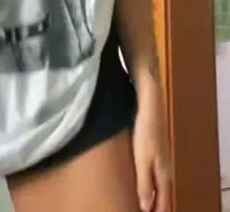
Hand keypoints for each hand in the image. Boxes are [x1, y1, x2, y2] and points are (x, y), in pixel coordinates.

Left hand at [132, 86, 171, 211]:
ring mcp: (163, 157)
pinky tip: (145, 178)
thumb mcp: (142, 162)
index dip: (157, 210)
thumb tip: (146, 207)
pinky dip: (152, 180)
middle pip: (163, 192)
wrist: (150, 108)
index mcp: (164, 173)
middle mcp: (167, 167)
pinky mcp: (158, 148)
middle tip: (147, 210)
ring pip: (161, 181)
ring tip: (146, 200)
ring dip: (155, 192)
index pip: (163, 199)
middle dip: (157, 203)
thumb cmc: (145, 135)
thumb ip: (144, 184)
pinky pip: (157, 171)